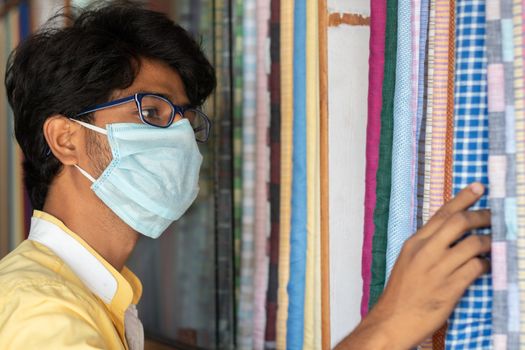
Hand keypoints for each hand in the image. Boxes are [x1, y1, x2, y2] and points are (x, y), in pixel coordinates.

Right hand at [336, 183, 490, 349]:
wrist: (392, 320)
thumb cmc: (401, 292)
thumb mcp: (408, 261)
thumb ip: (428, 246)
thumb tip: (451, 234)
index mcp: (414, 243)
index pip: (442, 214)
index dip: (462, 198)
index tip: (478, 187)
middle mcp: (426, 252)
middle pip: (459, 222)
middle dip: (482, 216)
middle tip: (495, 216)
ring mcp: (438, 269)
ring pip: (473, 244)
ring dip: (489, 242)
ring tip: (494, 244)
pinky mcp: (450, 287)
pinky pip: (477, 268)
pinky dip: (487, 264)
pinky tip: (488, 266)